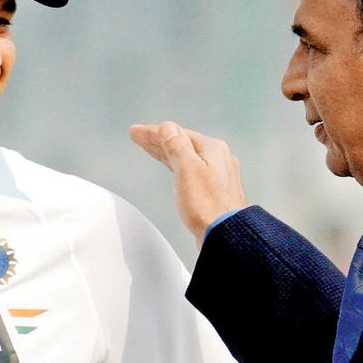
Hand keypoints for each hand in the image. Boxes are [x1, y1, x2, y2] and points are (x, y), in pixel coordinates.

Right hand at [129, 121, 247, 246]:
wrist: (225, 235)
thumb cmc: (208, 206)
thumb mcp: (187, 169)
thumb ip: (176, 145)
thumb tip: (168, 127)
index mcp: (213, 149)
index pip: (177, 133)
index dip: (154, 132)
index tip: (136, 132)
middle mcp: (218, 159)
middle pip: (182, 144)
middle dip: (158, 140)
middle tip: (138, 137)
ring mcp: (217, 175)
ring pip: (186, 157)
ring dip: (166, 152)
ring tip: (149, 148)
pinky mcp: (213, 191)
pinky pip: (190, 170)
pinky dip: (176, 165)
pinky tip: (173, 167)